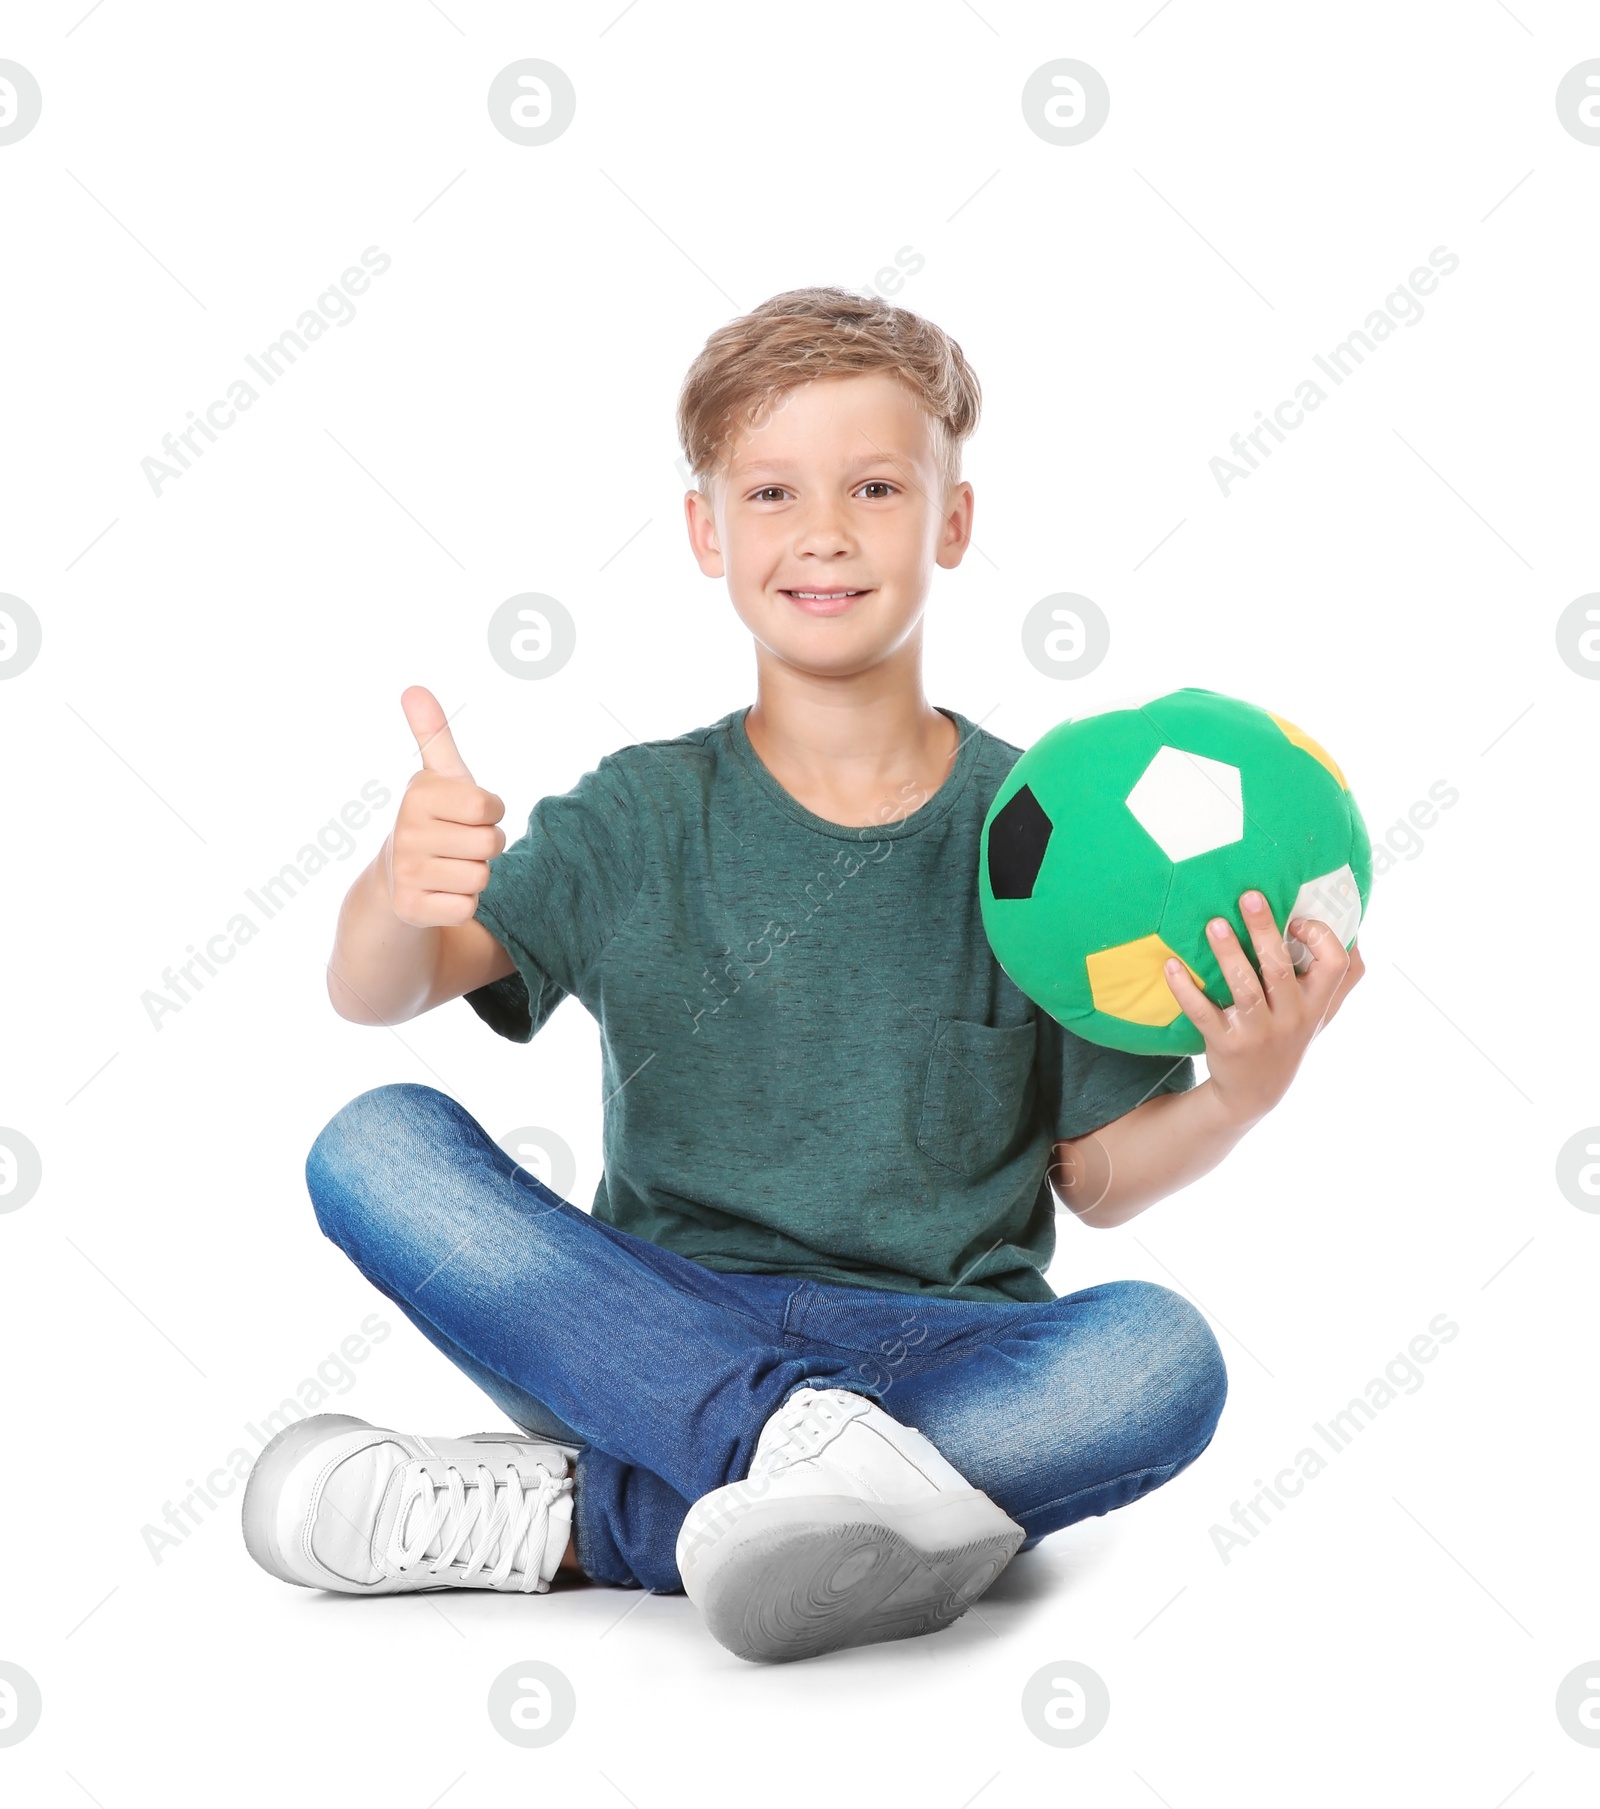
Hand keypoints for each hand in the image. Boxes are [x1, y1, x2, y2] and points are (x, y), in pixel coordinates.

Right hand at [385, 686, 505, 927]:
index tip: (467, 814)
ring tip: (449, 866)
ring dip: (474, 875)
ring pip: (481, 877)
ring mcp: (406, 872)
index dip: (489, 813)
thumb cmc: (432, 821)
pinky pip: (467, 907)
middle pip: (490, 844)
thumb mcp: (437, 778)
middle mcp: (406, 832)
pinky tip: (440, 892)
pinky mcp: (411, 909)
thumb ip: (434, 735)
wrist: (394, 879)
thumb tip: (414, 688)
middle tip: (457, 843)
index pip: (488, 808)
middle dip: (484, 846)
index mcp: (418, 794)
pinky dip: (462, 903)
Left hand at [1162, 890, 1364, 1128]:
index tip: (1296, 920)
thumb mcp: (1323, 1014)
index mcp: (1316, 1003)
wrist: (1256, 1091)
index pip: (1335, 965)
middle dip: (1264, 931)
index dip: (1320, 938)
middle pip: (1280, 968)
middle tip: (1248, 897)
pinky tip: (1171, 965)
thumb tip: (1356, 932)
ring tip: (1214, 924)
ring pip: (1244, 987)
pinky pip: (1203, 1012)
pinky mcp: (1225, 1042)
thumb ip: (1342, 978)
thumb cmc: (1292, 1037)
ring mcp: (1258, 1032)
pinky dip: (1185, 988)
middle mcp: (1291, 1017)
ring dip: (1228, 953)